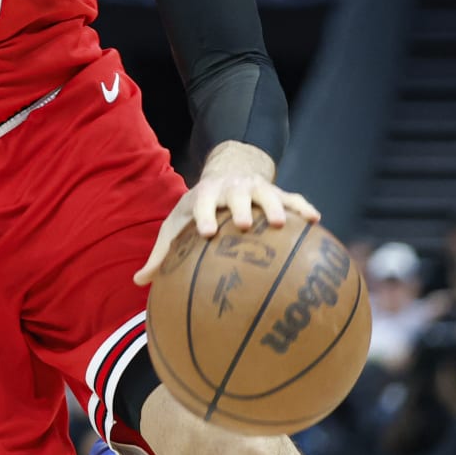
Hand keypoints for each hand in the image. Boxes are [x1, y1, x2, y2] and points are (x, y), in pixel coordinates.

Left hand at [133, 143, 319, 284]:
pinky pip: (293, 198)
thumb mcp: (177, 224)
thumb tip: (139, 282)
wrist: (226, 172)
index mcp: (204, 196)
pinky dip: (303, 206)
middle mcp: (230, 188)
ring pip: (267, 193)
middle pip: (235, 195)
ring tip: (283, 224)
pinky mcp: (277, 192)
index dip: (203, 215)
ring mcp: (255, 188)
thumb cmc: (197, 209)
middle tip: (245, 224)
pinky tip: (316, 220)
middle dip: (238, 207)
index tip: (206, 232)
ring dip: (274, 206)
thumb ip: (162, 253)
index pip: (201, 204)